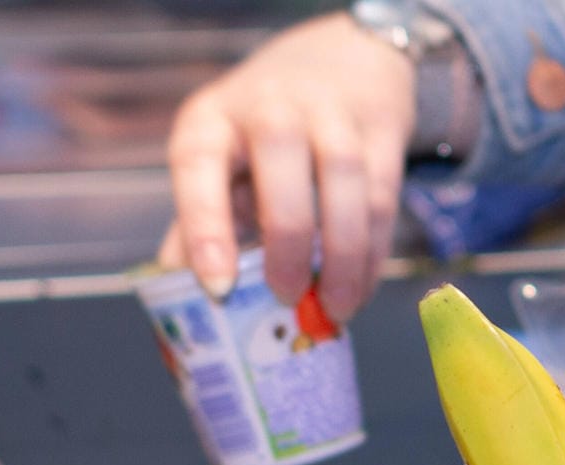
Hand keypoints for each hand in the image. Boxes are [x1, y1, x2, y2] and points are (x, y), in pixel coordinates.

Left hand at [160, 13, 415, 321]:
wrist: (343, 58)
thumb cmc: (266, 127)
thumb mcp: (222, 157)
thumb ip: (202, 219)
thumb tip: (181, 289)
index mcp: (214, 118)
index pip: (198, 162)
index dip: (205, 225)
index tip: (218, 285)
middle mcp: (269, 103)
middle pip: (278, 155)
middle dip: (286, 239)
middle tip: (288, 297)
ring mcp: (330, 109)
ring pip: (344, 176)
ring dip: (343, 251)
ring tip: (336, 306)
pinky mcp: (381, 126)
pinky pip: (383, 193)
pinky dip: (374, 249)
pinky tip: (363, 284)